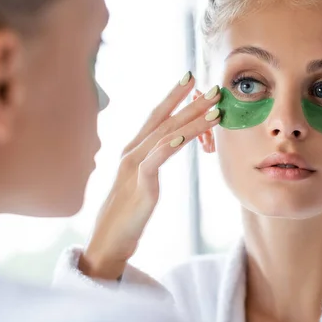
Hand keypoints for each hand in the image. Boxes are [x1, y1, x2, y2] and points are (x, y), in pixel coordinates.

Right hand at [79, 72, 221, 280]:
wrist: (107, 243)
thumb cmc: (125, 214)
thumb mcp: (139, 182)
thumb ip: (150, 163)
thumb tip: (164, 149)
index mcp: (132, 151)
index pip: (155, 117)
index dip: (173, 97)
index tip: (191, 79)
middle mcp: (130, 154)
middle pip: (163, 121)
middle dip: (189, 102)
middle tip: (213, 87)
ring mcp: (133, 169)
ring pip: (164, 137)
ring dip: (191, 121)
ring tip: (214, 110)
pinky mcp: (139, 188)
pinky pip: (154, 162)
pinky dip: (169, 147)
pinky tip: (185, 137)